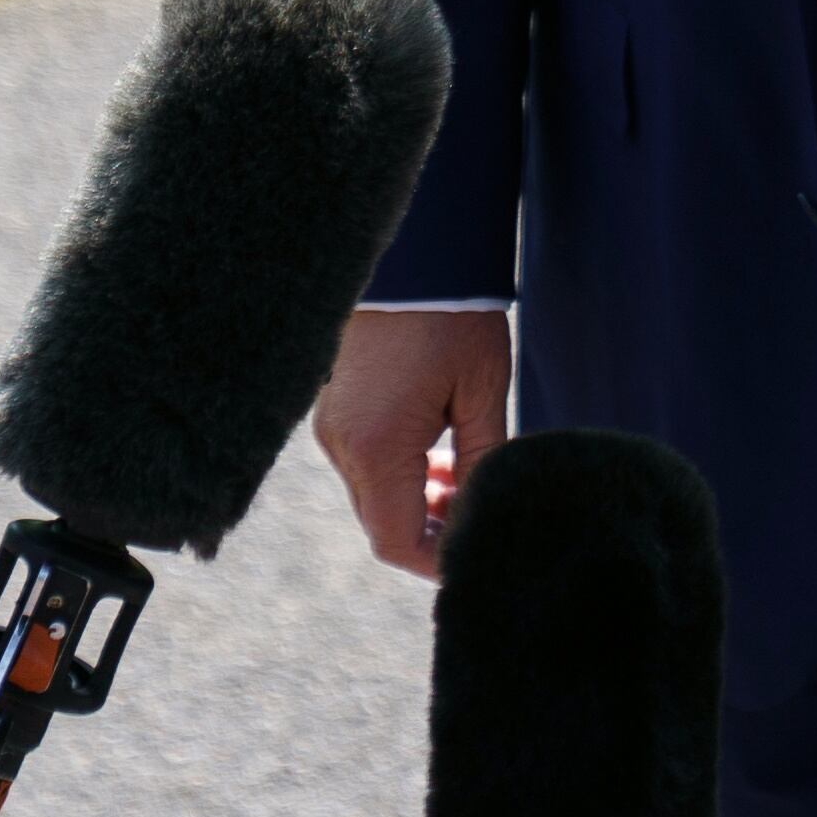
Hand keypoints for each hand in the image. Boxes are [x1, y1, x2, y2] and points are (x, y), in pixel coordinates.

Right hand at [312, 308, 513, 578]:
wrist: (413, 255)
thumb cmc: (454, 318)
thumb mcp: (484, 392)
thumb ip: (485, 462)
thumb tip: (485, 513)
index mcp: (378, 448)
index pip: (397, 542)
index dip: (437, 561)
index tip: (476, 552)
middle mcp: (343, 445)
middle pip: (382, 523)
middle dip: (431, 531)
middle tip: (479, 514)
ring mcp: (331, 427)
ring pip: (373, 496)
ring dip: (416, 502)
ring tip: (465, 478)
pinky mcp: (333, 411)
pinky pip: (364, 465)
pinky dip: (399, 474)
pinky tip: (439, 454)